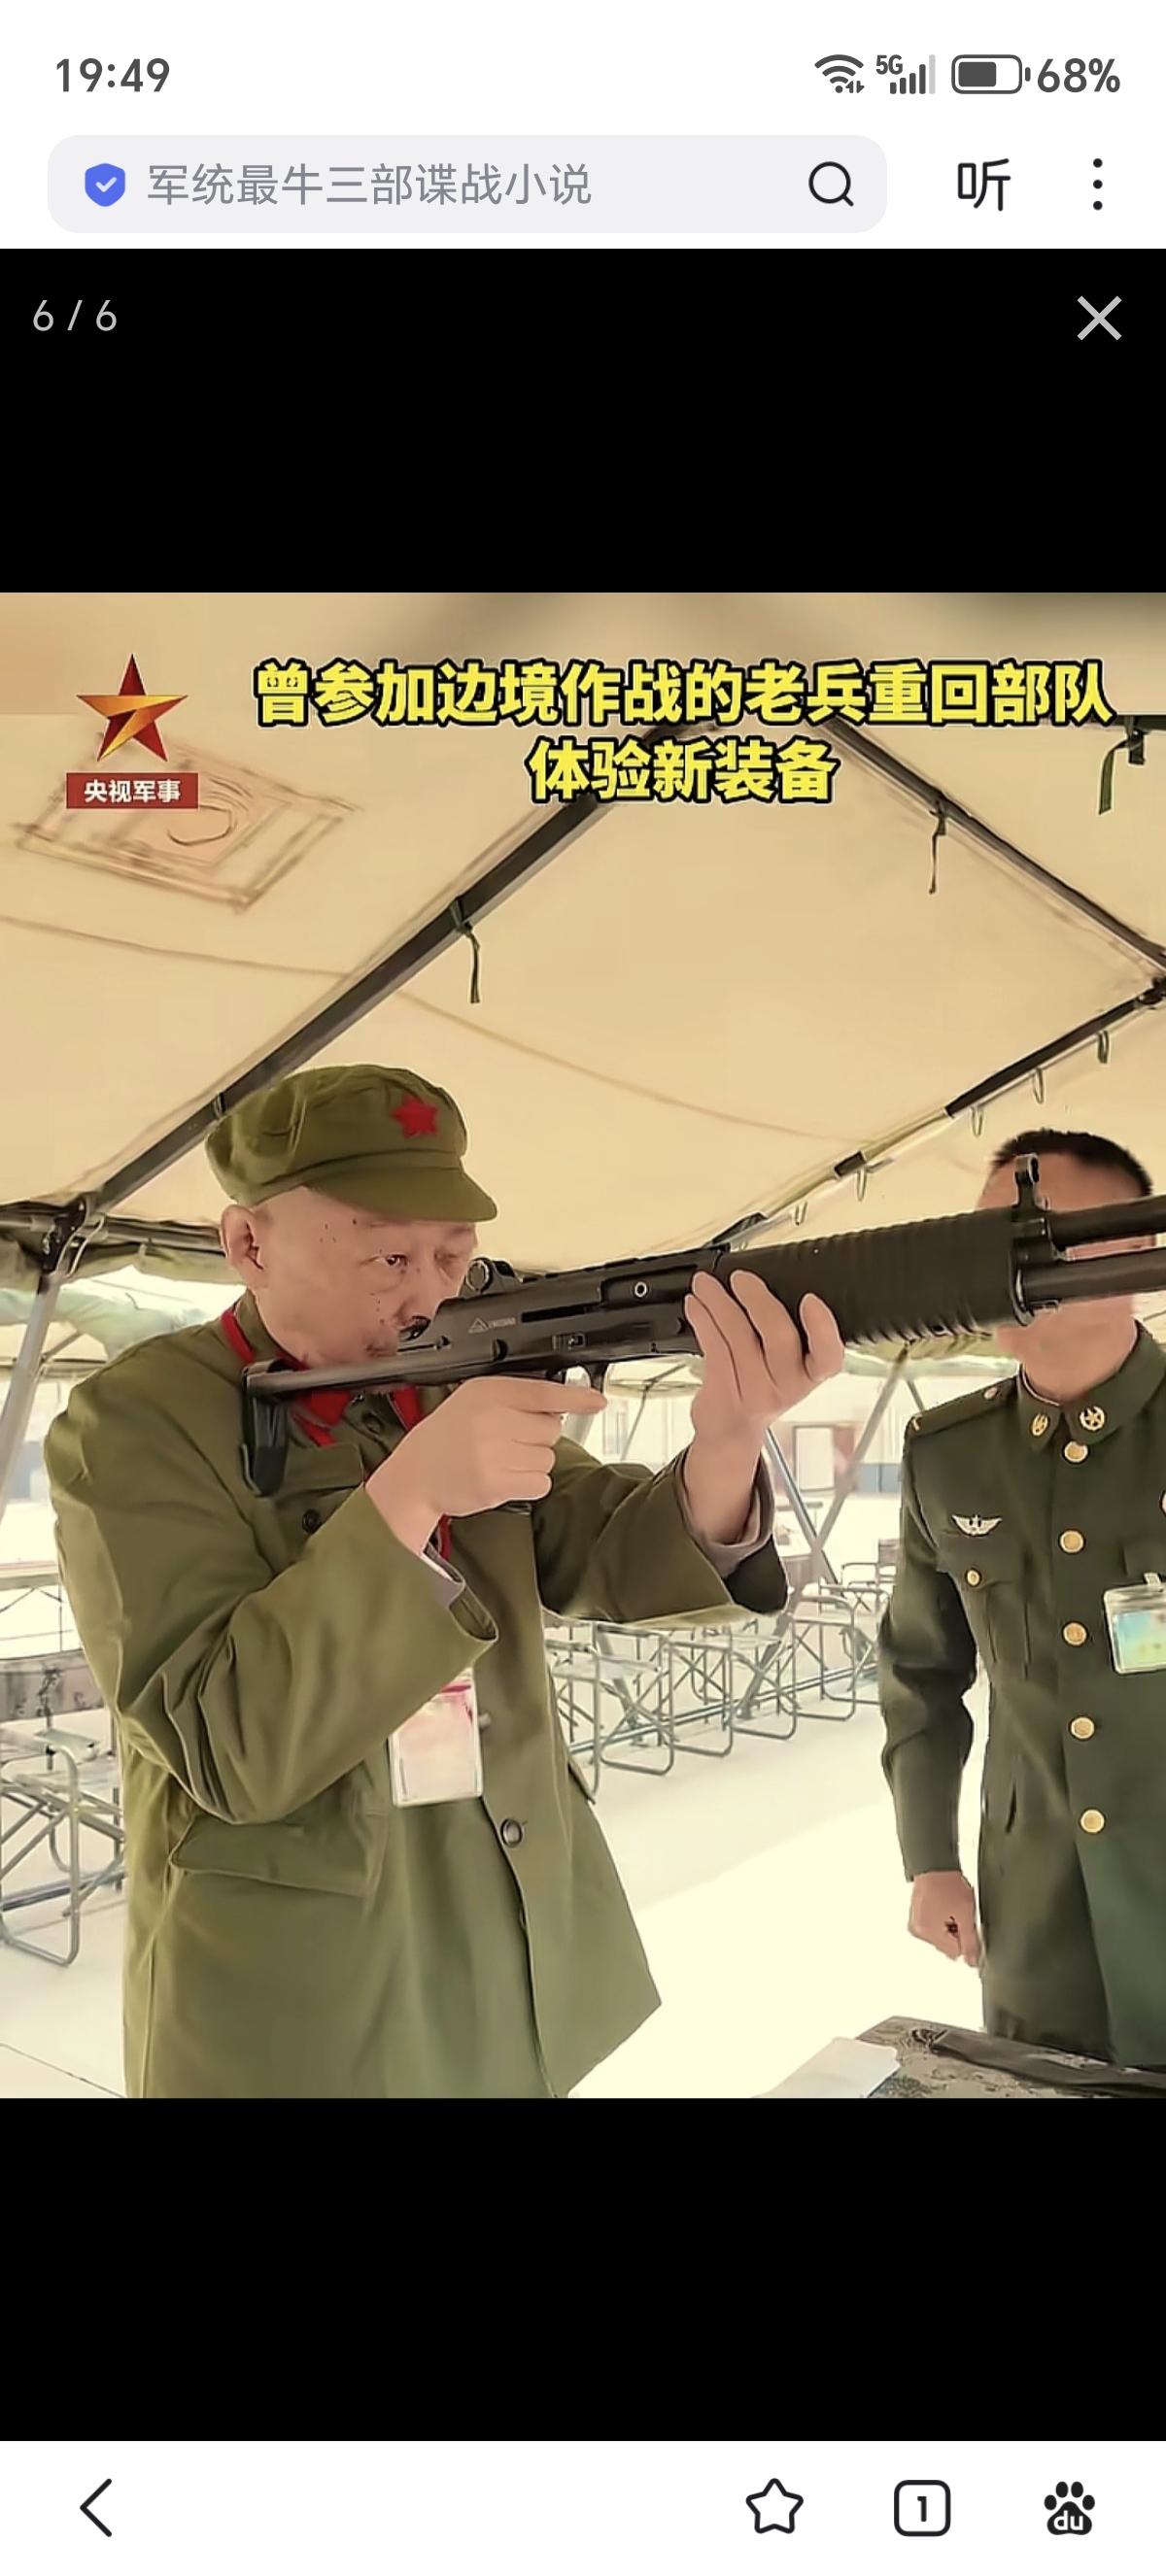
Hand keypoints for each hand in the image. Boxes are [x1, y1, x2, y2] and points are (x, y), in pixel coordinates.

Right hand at [367, 1376, 604, 1545]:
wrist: (415, 1477)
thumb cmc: (445, 1439)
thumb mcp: (472, 1401)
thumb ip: (513, 1398)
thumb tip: (561, 1403)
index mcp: (487, 1392)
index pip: (543, 1391)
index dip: (576, 1397)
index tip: (597, 1401)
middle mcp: (492, 1419)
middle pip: (552, 1428)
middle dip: (537, 1437)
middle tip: (508, 1441)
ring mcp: (494, 1452)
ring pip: (547, 1458)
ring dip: (532, 1462)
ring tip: (500, 1460)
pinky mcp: (496, 1483)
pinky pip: (540, 1483)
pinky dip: (529, 1484)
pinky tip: (504, 1477)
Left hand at [686, 1274, 844, 1446]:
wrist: (731, 1431)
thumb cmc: (760, 1388)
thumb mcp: (786, 1366)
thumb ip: (786, 1330)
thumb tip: (766, 1281)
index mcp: (809, 1374)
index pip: (829, 1356)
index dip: (823, 1327)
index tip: (810, 1299)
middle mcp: (786, 1385)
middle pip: (779, 1337)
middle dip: (757, 1300)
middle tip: (741, 1279)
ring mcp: (754, 1390)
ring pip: (737, 1335)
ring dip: (718, 1302)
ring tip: (705, 1283)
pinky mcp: (724, 1389)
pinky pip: (713, 1346)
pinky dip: (702, 1318)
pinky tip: (696, 1303)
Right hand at [908, 1870, 981, 1966]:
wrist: (935, 1865)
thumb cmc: (948, 1884)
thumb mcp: (966, 1913)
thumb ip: (970, 1941)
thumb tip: (972, 1963)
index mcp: (928, 1933)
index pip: (957, 1952)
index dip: (967, 1938)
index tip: (967, 1921)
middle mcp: (918, 1932)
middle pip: (947, 1946)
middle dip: (957, 1933)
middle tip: (959, 1912)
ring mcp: (916, 1924)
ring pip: (941, 1937)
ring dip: (949, 1927)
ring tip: (951, 1906)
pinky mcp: (916, 1917)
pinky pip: (934, 1927)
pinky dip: (942, 1920)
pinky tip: (944, 1905)